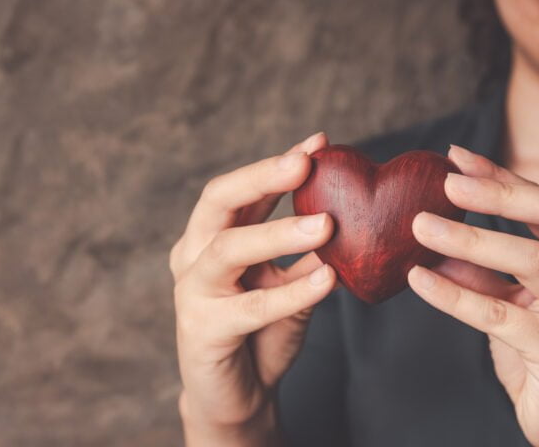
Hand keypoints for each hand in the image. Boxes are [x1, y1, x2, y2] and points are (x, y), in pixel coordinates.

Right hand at [169, 132, 337, 445]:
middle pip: (219, 201)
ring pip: (228, 248)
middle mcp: (194, 255)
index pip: (241, 190)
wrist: (238, 396)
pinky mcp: (201, 330)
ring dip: (278, 232)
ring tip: (325, 223)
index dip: (277, 164)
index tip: (319, 142)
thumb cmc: (262, 336)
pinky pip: (251, 307)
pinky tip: (327, 280)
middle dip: (262, 176)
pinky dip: (292, 292)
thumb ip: (307, 256)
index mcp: (213, 238)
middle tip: (305, 162)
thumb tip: (347, 217)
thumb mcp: (289, 288)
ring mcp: (191, 292)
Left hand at [407, 144, 538, 446]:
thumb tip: (434, 237)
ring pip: (532, 261)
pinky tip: (419, 279)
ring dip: (471, 239)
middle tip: (447, 183)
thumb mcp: (514, 301)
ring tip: (421, 226)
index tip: (457, 158)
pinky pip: (499, 315)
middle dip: (500, 194)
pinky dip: (454, 294)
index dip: (503, 178)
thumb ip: (483, 270)